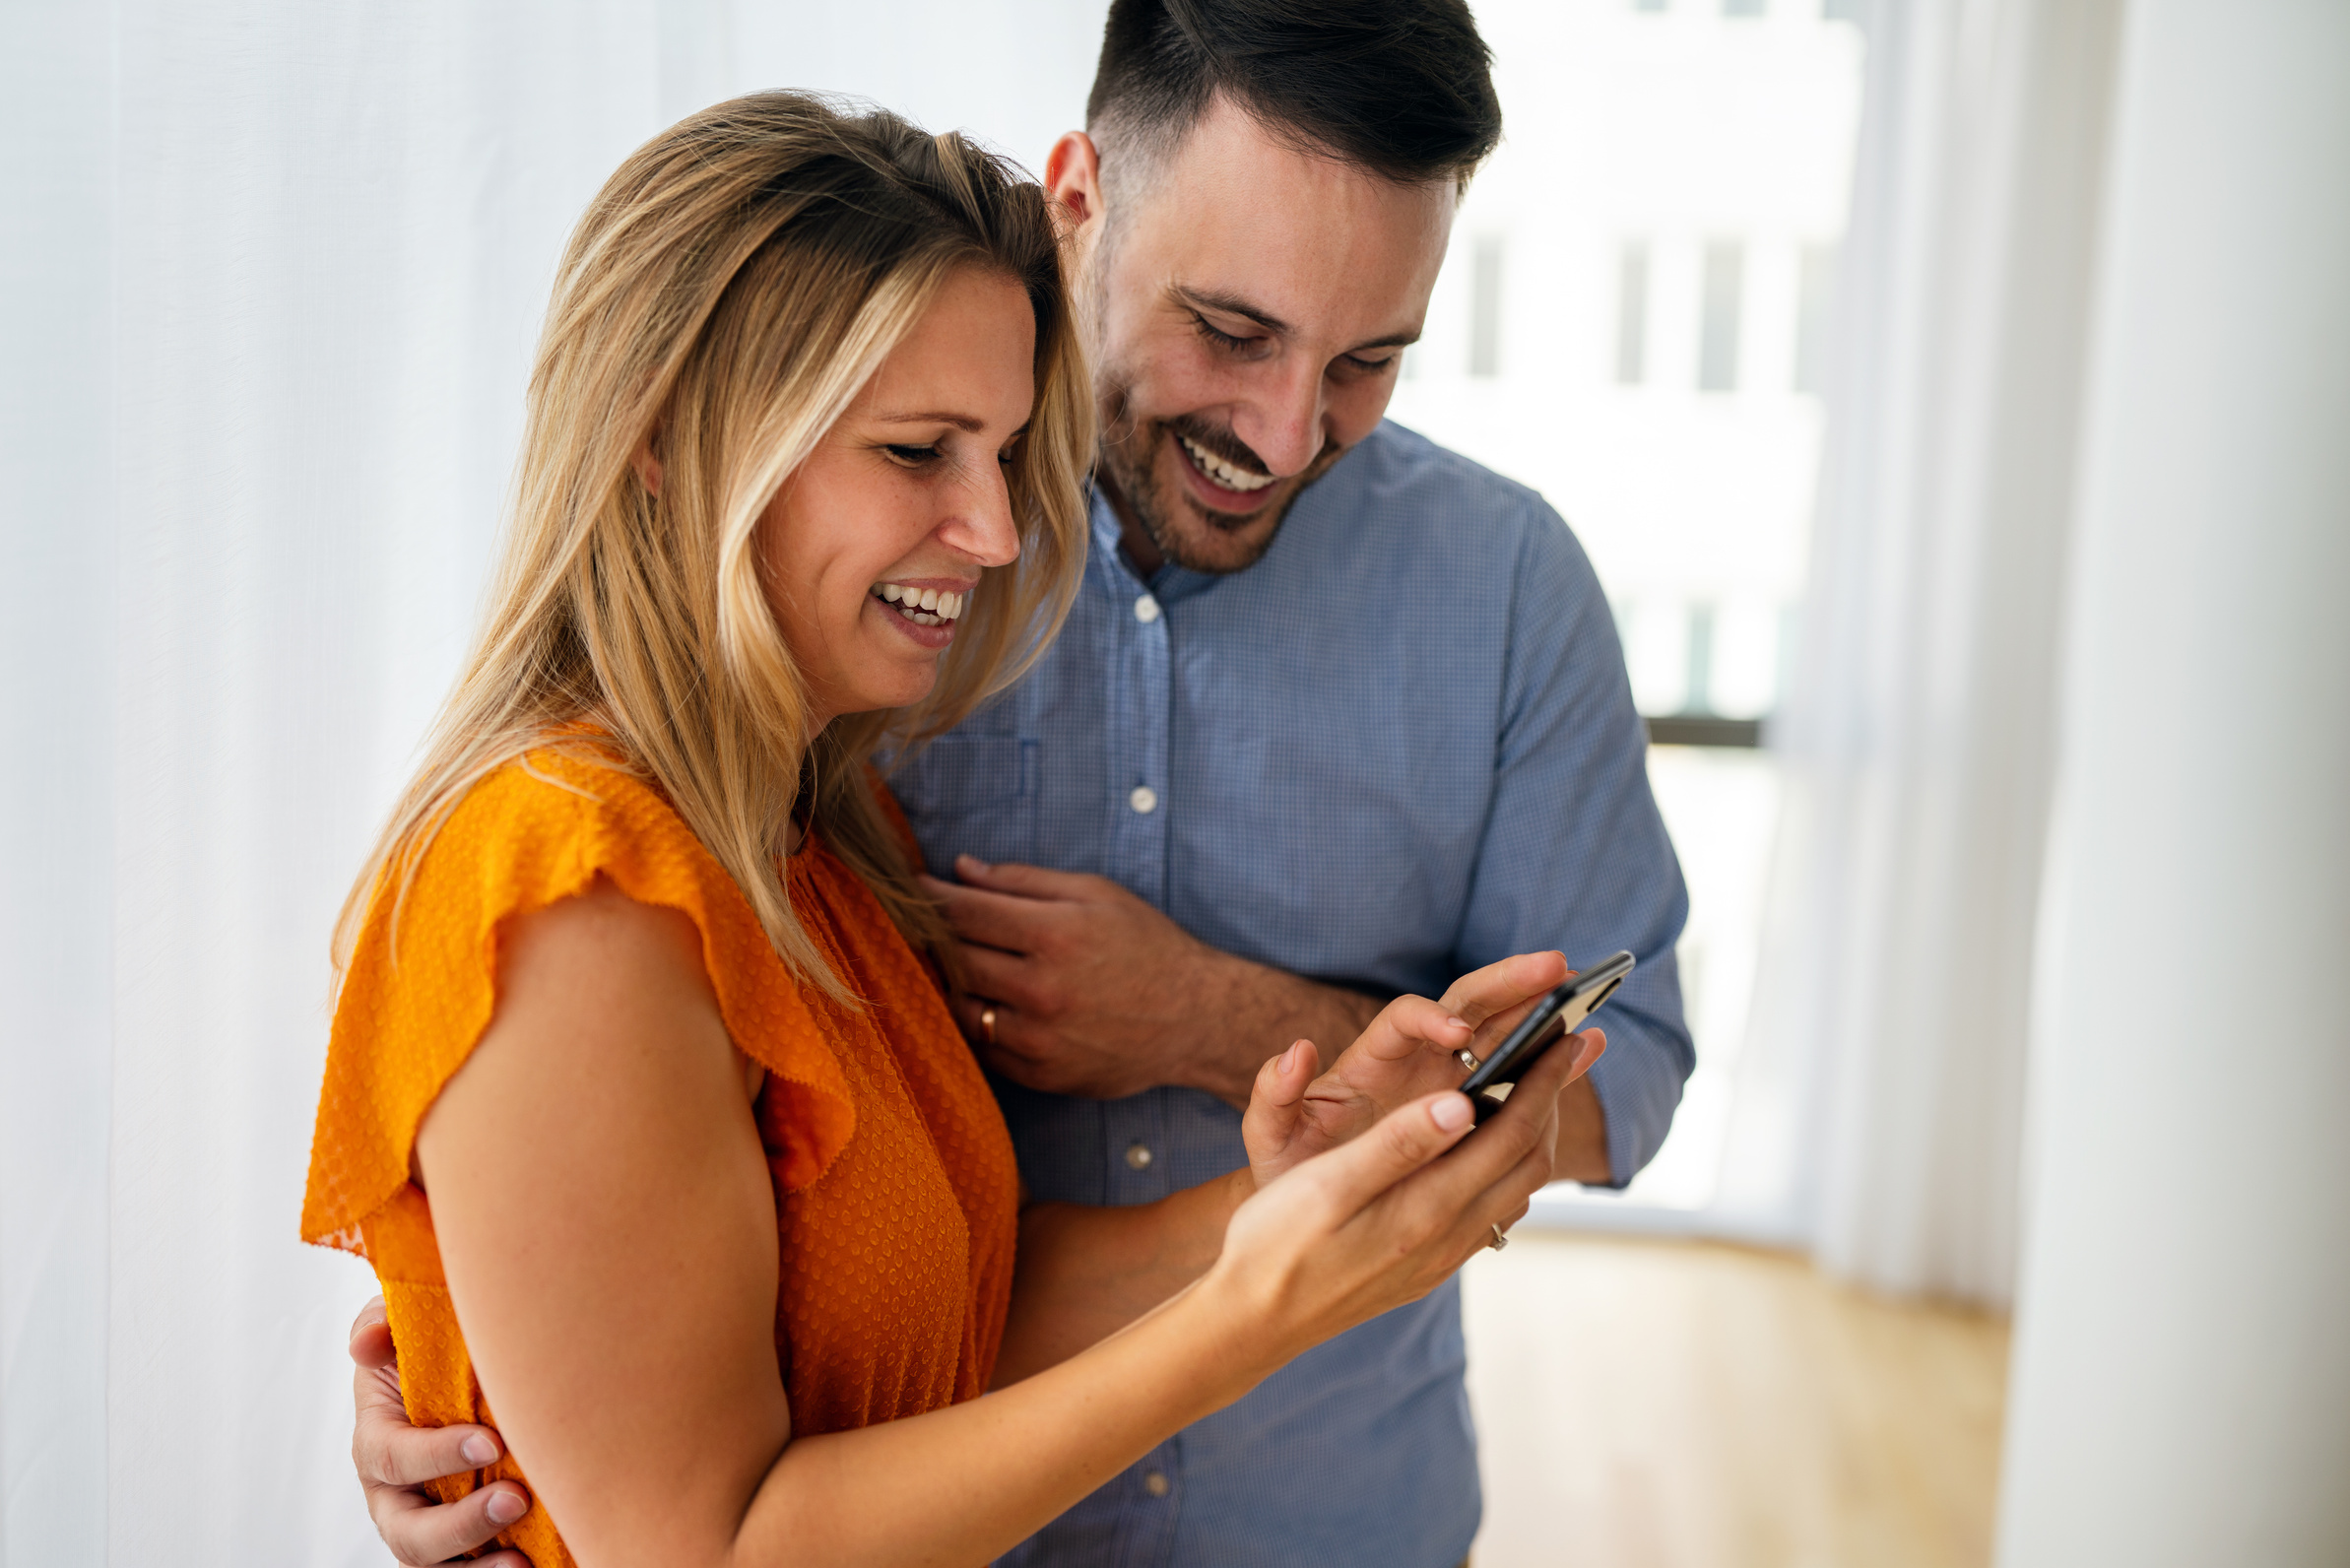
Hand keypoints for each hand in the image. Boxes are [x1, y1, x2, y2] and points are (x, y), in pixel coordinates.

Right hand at [349, 1296, 530, 1565]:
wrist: (466, 1377)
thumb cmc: (433, 1350)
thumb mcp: (402, 1327)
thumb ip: (381, 1326)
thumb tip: (368, 1342)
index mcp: (377, 1441)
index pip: (393, 1458)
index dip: (437, 1455)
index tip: (491, 1443)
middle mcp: (393, 1496)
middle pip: (409, 1531)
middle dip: (460, 1524)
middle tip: (515, 1499)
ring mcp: (424, 1526)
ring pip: (434, 1564)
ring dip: (478, 1565)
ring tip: (522, 1560)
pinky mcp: (459, 1548)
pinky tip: (535, 1563)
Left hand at [921, 856, 1238, 1098]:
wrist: (1195, 1018)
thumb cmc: (1148, 946)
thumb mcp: (1097, 894)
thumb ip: (1025, 881)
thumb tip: (963, 868)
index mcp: (1055, 934)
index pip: (965, 911)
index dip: (931, 896)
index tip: (912, 886)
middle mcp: (1042, 989)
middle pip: (955, 958)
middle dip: (936, 936)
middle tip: (927, 923)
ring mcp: (1040, 1038)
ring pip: (962, 1006)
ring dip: (953, 984)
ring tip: (961, 965)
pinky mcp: (1042, 1074)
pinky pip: (985, 1047)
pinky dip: (980, 1023)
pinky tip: (990, 1004)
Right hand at [1207, 1012, 1585, 1366]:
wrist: (1253, 1323)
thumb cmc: (1276, 1244)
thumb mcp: (1328, 1184)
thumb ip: (1398, 1144)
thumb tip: (1464, 1105)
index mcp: (1426, 1209)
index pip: (1510, 1135)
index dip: (1543, 1082)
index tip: (1566, 1035)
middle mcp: (1446, 1239)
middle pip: (1527, 1163)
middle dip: (1552, 1102)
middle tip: (1568, 1051)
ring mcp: (1439, 1258)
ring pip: (1514, 1191)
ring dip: (1535, 1137)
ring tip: (1539, 1092)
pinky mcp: (1426, 1268)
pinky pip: (1490, 1213)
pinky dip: (1507, 1170)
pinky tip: (1491, 1153)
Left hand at [1241, 951, 1606, 1187]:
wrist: (1316, 1207)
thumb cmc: (1293, 1166)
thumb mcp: (1272, 1136)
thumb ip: (1274, 1094)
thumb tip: (1296, 1051)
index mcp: (1375, 1057)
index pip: (1407, 1018)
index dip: (1432, 1019)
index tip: (1457, 1036)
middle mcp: (1419, 1058)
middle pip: (1469, 1004)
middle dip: (1511, 983)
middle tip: (1557, 968)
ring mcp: (1453, 1080)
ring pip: (1503, 1034)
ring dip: (1543, 1013)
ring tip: (1585, 1001)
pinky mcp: (1478, 1109)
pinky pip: (1520, 1077)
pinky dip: (1553, 1063)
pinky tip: (1589, 1050)